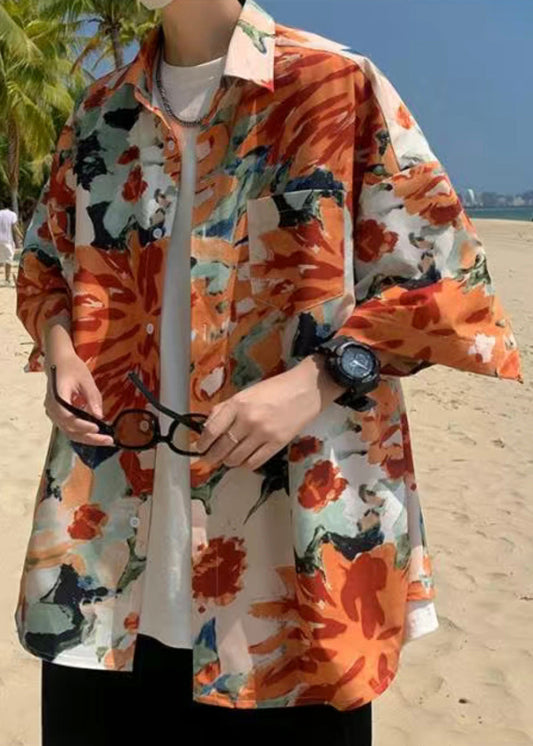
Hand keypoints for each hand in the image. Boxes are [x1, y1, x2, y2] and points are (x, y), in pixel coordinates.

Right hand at [43, 320, 114, 446]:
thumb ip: (92, 398)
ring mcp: (54, 413)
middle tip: (108, 441)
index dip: (82, 426)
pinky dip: (83, 432)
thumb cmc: (72, 367)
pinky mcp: (59, 415)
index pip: (68, 418)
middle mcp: (52, 409)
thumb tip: (99, 416)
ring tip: (105, 440)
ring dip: (87, 438)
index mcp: (57, 398)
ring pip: (69, 432)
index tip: (97, 428)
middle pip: (69, 430)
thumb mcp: (86, 380)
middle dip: (89, 438)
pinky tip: (97, 432)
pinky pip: (70, 427)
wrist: (58, 361)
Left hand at [195, 354, 347, 470]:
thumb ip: (225, 409)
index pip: (212, 430)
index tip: (200, 448)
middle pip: (222, 448)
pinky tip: (244, 459)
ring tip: (228, 458)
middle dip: (212, 457)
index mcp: (238, 404)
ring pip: (236, 459)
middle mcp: (248, 420)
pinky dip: (245, 464)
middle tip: (210, 459)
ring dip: (228, 462)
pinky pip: (253, 463)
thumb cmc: (274, 389)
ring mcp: (263, 434)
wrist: (305, 390)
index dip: (202, 443)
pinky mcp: (277, 444)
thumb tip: (208, 427)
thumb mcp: (245, 393)